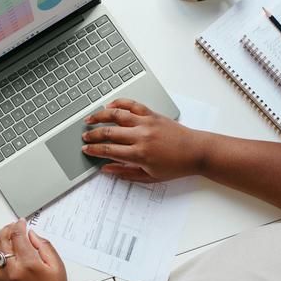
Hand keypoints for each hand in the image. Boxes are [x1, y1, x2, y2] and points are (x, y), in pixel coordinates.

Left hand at [0, 220, 74, 280]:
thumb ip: (44, 246)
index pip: (17, 236)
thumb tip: (31, 234)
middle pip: (1, 241)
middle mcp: (11, 272)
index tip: (22, 222)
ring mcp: (0, 280)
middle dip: (6, 229)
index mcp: (28, 264)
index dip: (19, 225)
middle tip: (12, 227)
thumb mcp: (58, 267)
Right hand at [82, 98, 202, 181]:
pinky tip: (110, 106)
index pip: (109, 150)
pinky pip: (132, 105)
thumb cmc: (176, 166)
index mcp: (139, 154)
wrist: (196, 152)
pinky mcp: (152, 114)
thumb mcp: (150, 177)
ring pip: (116, 115)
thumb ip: (125, 173)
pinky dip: (119, 103)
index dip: (94, 150)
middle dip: (93, 135)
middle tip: (84, 137)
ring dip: (100, 116)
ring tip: (89, 119)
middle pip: (109, 132)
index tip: (86, 150)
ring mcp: (146, 123)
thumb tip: (106, 169)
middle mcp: (141, 136)